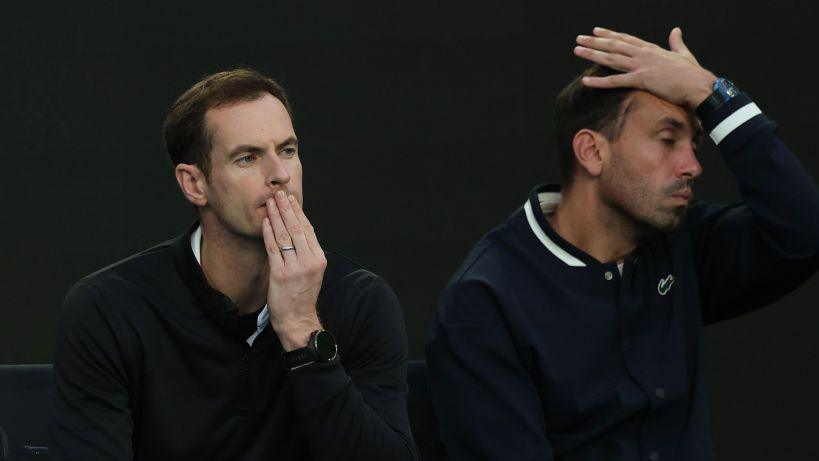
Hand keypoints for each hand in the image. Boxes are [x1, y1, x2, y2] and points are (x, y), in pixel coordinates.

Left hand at [262, 190, 326, 350]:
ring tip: (270, 203)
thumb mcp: (312, 272)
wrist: (298, 320)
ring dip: (276, 216)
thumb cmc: (302, 296)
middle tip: (278, 194)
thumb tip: (299, 230)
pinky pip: (273, 249)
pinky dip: (268, 233)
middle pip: (297, 228)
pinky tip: (265, 222)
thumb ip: (306, 252)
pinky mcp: (280, 274)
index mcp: (319, 259)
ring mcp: (295, 268)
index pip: (308, 229)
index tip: (290, 199)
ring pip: (284, 236)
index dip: (298, 212)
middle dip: (286, 208)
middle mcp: (309, 261)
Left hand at [573, 27, 716, 109]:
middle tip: (579, 38)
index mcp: (651, 49)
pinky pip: (615, 81)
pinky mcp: (641, 80)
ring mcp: (641, 66)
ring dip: (592, 54)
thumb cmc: (693, 73)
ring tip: (577, 50)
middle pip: (614, 45)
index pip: (626, 39)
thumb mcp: (683, 53)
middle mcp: (643, 54)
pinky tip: (586, 81)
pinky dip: (599, 81)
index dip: (610, 34)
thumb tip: (676, 30)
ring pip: (611, 58)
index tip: (597, 30)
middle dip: (595, 41)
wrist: (698, 85)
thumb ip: (676, 41)